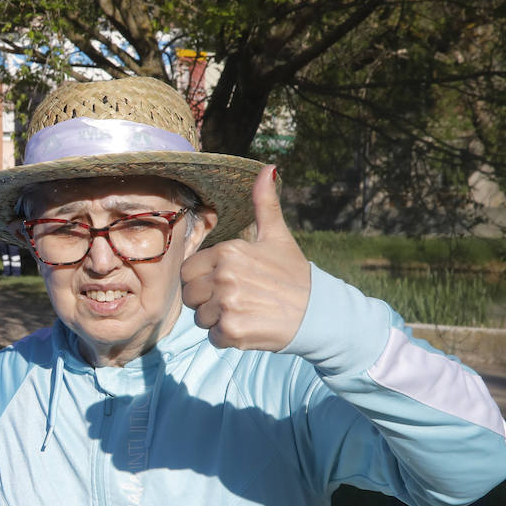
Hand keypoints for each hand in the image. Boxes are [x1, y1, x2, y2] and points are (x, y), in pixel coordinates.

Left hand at [180, 165, 309, 349]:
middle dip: (207, 302)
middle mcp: (224, 276)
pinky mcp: (233, 331)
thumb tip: (267, 168)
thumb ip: (264, 204)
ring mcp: (227, 304)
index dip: (203, 280)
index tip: (227, 283)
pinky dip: (228, 338)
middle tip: (237, 300)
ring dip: (217, 321)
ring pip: (200, 319)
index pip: (187, 272)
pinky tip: (249, 327)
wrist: (319, 312)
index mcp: (228, 251)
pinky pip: (213, 338)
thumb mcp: (277, 236)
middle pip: (190, 297)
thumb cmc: (294, 274)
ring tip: (246, 312)